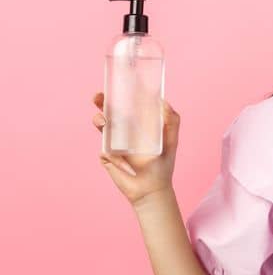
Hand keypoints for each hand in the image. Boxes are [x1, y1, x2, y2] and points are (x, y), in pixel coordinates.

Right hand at [92, 91, 179, 207]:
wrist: (153, 189)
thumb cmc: (162, 164)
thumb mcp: (171, 141)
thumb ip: (172, 121)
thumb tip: (164, 101)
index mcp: (137, 125)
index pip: (126, 106)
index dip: (119, 96)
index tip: (115, 85)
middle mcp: (123, 131)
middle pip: (108, 112)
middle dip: (101, 103)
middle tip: (98, 97)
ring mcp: (113, 143)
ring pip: (101, 127)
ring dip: (98, 120)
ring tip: (103, 122)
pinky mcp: (107, 157)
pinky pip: (105, 150)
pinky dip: (113, 155)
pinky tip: (124, 163)